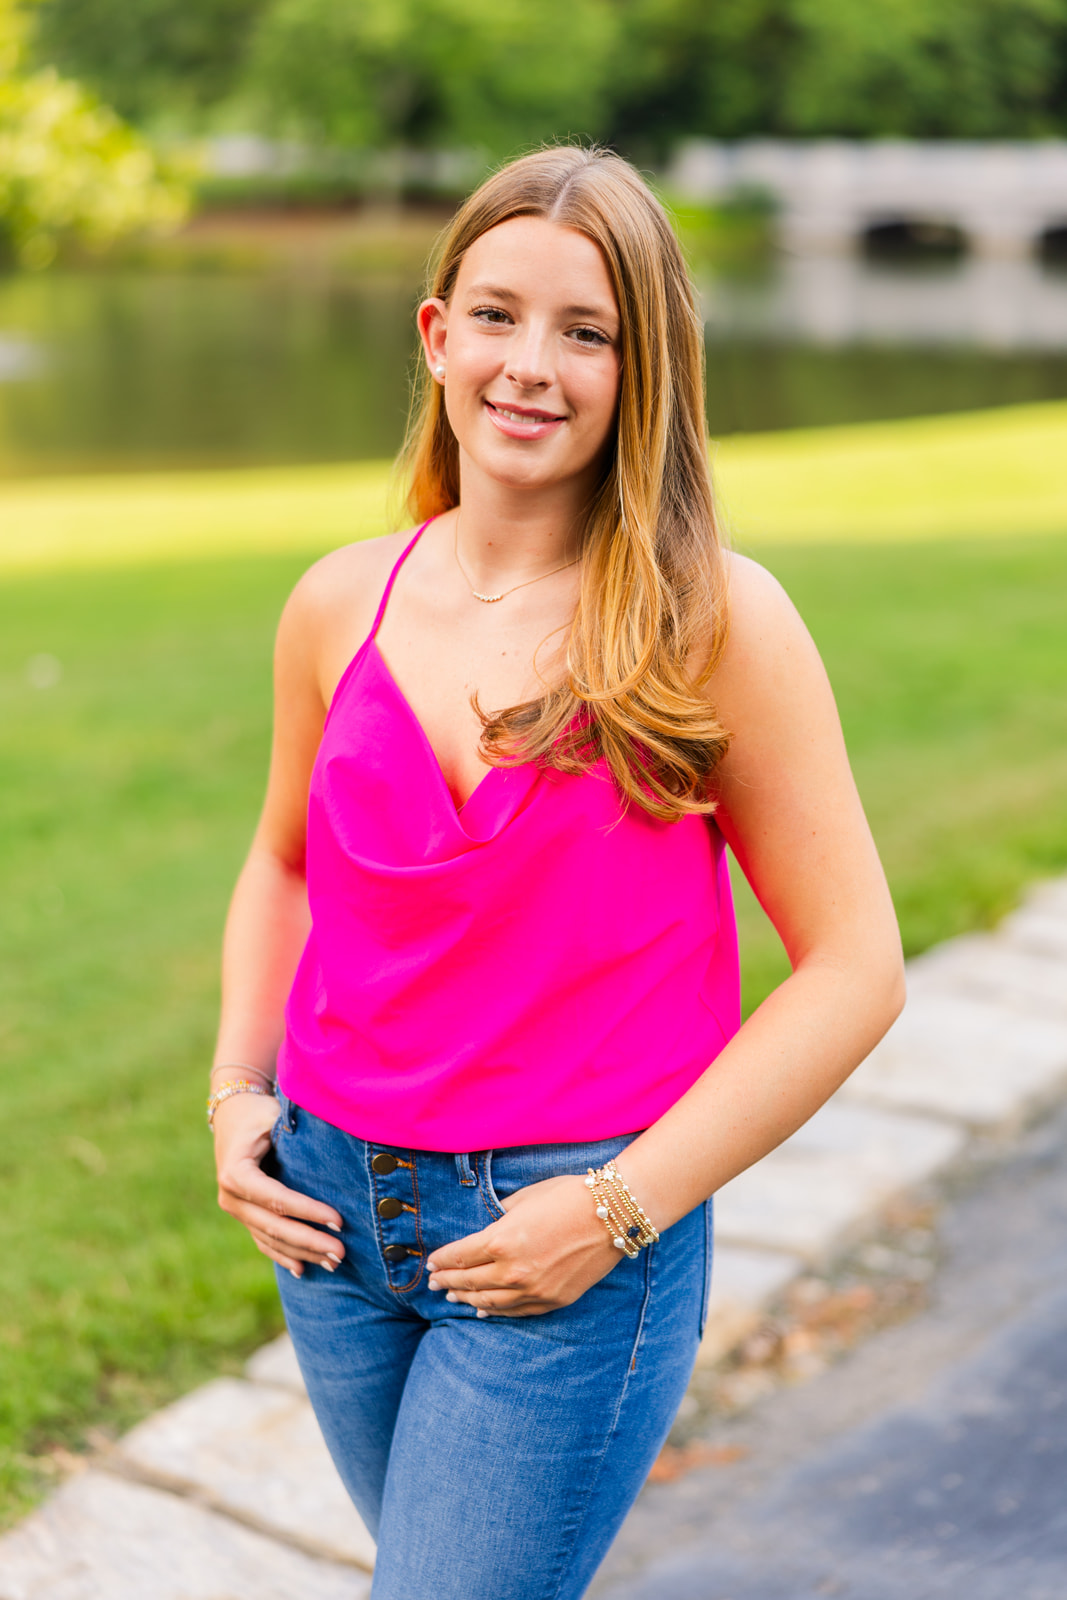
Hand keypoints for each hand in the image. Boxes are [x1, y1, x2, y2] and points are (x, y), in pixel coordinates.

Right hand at [213, 1091, 343, 1277]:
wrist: (232, 1115)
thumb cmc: (260, 1113)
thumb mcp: (273, 1116)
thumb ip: (294, 1132)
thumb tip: (336, 1141)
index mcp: (236, 1172)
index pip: (276, 1199)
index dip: (308, 1212)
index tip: (338, 1221)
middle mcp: (230, 1197)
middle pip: (273, 1226)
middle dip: (309, 1241)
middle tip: (341, 1253)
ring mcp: (236, 1210)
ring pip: (270, 1238)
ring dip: (302, 1253)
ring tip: (333, 1263)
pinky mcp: (244, 1216)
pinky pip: (263, 1241)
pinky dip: (283, 1255)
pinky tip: (303, 1269)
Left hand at [425, 1174, 620, 1316]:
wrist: (613, 1215)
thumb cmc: (567, 1196)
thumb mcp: (525, 1198)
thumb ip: (500, 1219)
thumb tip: (487, 1229)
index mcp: (501, 1241)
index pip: (459, 1257)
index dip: (442, 1261)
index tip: (431, 1262)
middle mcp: (513, 1271)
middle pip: (469, 1282)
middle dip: (447, 1282)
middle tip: (433, 1282)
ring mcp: (534, 1290)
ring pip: (489, 1302)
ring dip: (467, 1299)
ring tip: (452, 1297)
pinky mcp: (552, 1300)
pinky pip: (516, 1311)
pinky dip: (495, 1311)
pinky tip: (483, 1310)